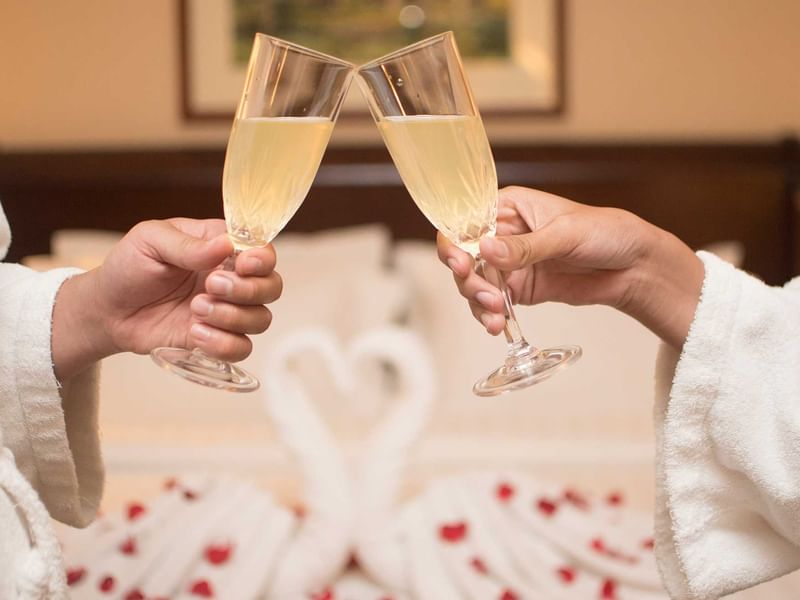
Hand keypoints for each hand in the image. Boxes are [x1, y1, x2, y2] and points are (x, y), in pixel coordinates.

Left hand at [52, 218, 281, 380]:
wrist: (106, 310)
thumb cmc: (128, 268)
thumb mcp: (150, 241)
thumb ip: (188, 245)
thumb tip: (226, 245)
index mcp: (220, 247)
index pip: (262, 250)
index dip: (262, 259)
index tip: (243, 264)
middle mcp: (231, 278)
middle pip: (271, 286)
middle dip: (247, 290)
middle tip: (210, 287)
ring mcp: (226, 311)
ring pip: (261, 319)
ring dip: (233, 317)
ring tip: (195, 311)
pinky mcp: (215, 339)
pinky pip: (241, 348)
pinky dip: (223, 343)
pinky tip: (195, 334)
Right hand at [438, 186, 703, 348]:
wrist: (633, 267)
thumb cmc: (606, 232)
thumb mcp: (565, 234)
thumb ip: (525, 246)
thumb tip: (486, 250)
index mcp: (508, 207)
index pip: (466, 220)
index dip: (455, 241)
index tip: (460, 262)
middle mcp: (501, 234)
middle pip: (463, 255)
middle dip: (468, 278)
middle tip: (485, 295)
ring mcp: (508, 264)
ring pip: (473, 282)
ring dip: (477, 300)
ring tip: (496, 315)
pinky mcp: (518, 290)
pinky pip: (490, 303)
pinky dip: (488, 315)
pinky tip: (497, 324)